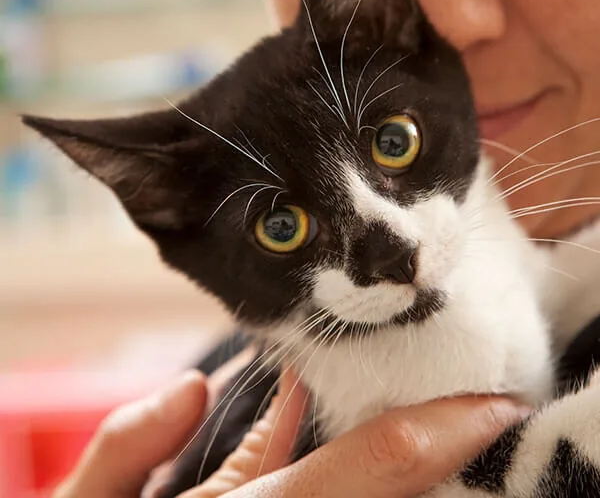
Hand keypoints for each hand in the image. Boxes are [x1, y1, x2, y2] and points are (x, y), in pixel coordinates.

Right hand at [54, 352, 528, 497]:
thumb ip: (130, 447)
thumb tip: (194, 388)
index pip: (368, 467)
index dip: (439, 434)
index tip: (494, 407)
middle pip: (383, 485)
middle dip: (438, 446)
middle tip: (480, 407)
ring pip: (356, 492)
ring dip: (397, 457)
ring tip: (431, 413)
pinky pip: (312, 486)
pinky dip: (336, 460)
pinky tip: (324, 420)